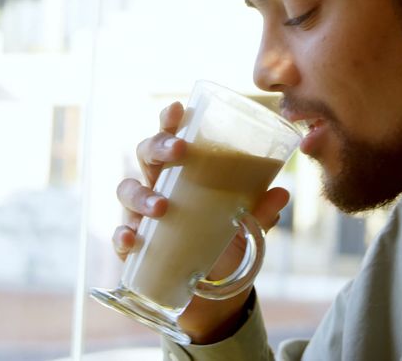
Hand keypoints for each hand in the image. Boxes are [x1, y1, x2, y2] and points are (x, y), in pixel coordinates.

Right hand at [113, 101, 290, 343]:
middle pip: (145, 154)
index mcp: (182, 172)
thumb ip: (260, 211)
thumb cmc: (222, 243)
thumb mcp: (245, 227)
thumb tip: (282, 193)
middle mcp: (157, 186)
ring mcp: (141, 214)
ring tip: (162, 207)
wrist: (210, 292)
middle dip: (158, 147)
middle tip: (178, 151)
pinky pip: (119, 235)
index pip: (170, 136)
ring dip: (142, 195)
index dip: (169, 120)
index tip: (177, 109)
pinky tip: (133, 238)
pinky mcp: (132, 245)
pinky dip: (122, 235)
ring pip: (127, 191)